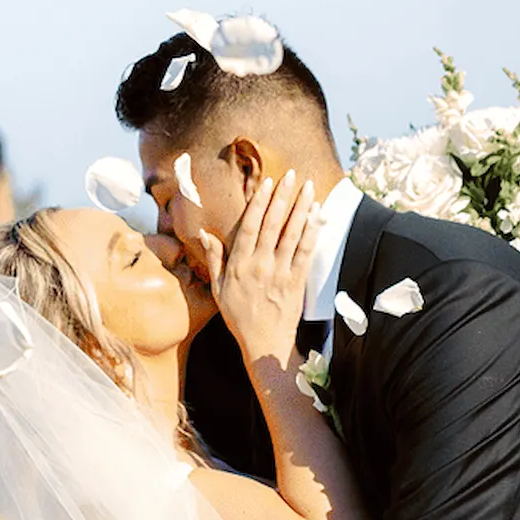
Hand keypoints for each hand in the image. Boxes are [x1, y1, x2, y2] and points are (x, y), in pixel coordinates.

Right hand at [199, 170, 318, 361]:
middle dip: (282, 198)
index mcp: (238, 266)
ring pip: (291, 235)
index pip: (249, 227)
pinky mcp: (296, 283)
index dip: (259, 203)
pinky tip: (316, 216)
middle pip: (272, 225)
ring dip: (301, 209)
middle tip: (291, 175)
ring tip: (309, 188)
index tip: (267, 184)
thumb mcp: (218, 289)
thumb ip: (215, 259)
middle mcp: (259, 266)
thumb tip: (203, 233)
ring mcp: (279, 274)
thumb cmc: (239, 316)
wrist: (263, 344)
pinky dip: (311, 232)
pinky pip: (305, 253)